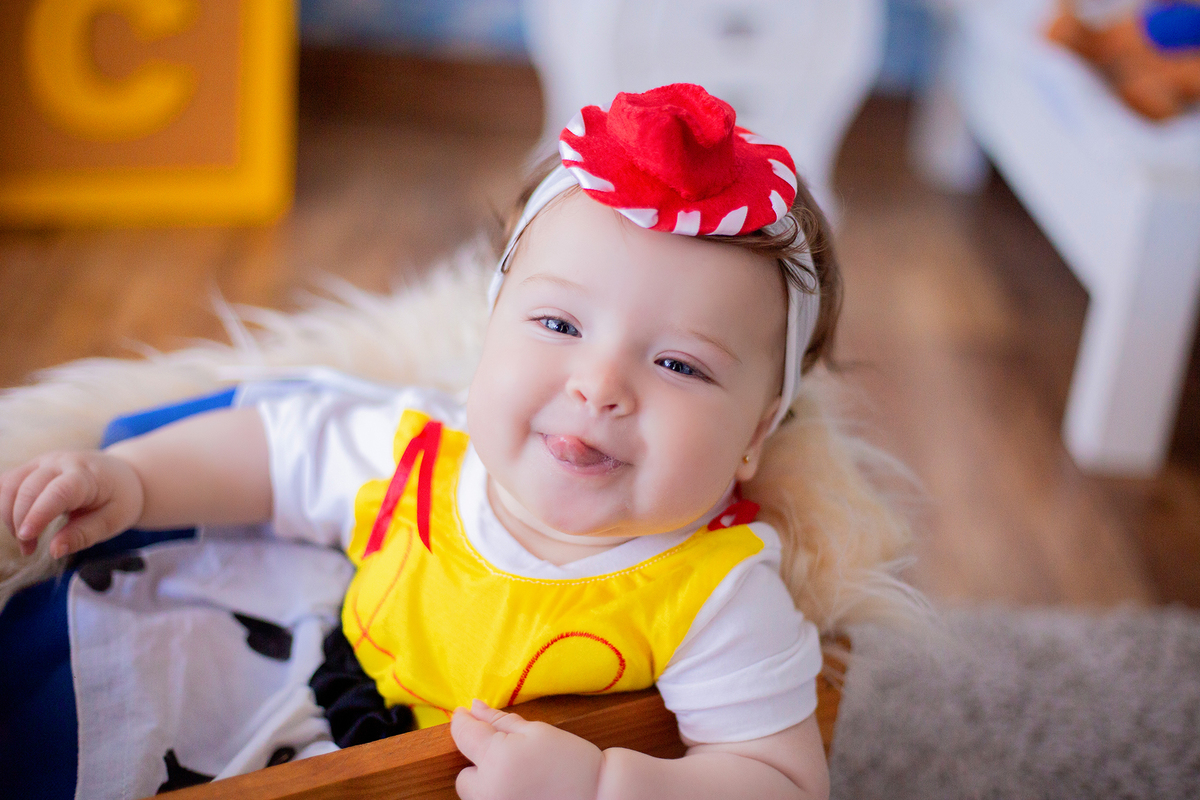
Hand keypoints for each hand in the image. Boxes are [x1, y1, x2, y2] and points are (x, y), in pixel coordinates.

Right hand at [0, 450, 143, 558]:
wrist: (122, 475)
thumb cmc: (119, 498)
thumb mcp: (113, 521)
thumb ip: (84, 535)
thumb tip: (55, 550)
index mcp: (86, 474)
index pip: (57, 491)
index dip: (38, 513)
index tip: (26, 536)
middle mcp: (60, 462)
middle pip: (27, 487)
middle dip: (20, 521)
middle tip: (29, 549)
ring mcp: (43, 462)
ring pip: (10, 483)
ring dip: (8, 515)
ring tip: (26, 540)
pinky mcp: (31, 467)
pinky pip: (7, 482)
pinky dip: (5, 504)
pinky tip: (17, 523)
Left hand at [451, 700, 603, 799]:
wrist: (599, 796)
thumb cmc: (571, 761)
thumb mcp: (537, 731)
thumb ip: (500, 721)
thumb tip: (474, 708)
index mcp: (496, 759)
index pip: (464, 735)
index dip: (463, 721)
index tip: (465, 713)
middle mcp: (488, 790)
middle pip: (464, 773)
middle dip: (480, 763)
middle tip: (510, 756)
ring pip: (475, 794)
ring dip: (488, 783)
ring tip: (520, 776)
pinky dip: (500, 795)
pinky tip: (524, 790)